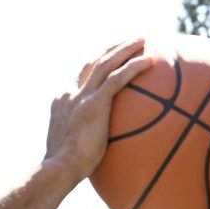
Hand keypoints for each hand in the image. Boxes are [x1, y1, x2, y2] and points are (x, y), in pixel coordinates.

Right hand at [44, 39, 151, 180]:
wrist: (59, 168)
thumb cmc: (67, 167)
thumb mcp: (72, 147)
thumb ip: (84, 138)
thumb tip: (98, 147)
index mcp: (63, 100)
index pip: (81, 76)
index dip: (97, 63)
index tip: (111, 57)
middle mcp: (71, 93)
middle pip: (93, 62)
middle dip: (112, 49)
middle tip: (130, 41)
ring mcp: (81, 96)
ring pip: (105, 63)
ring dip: (125, 49)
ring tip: (142, 41)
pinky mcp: (94, 103)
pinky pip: (117, 79)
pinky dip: (134, 67)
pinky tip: (150, 61)